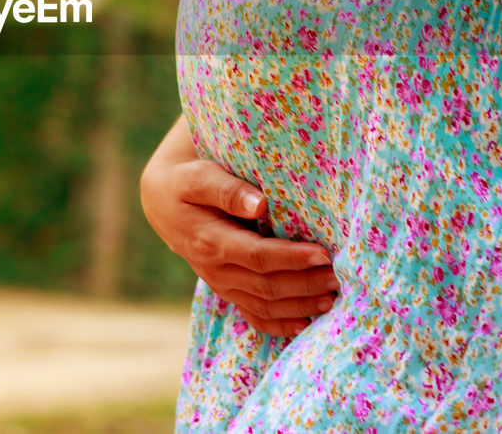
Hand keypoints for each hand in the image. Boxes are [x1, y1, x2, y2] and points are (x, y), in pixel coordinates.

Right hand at [140, 116, 338, 336]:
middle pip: (266, 286)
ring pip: (264, 306)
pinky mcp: (228, 290)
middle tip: (339, 277)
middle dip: (305, 284)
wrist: (162, 202)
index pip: (257, 256)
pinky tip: (307, 324)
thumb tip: (259, 204)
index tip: (322, 254)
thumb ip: (227, 189)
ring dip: (300, 306)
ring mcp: (221, 284)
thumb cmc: (186, 183)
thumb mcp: (199, 176)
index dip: (291, 258)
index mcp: (210, 241)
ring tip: (333, 298)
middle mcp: (215, 270)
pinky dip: (280, 325)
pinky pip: (254, 316)